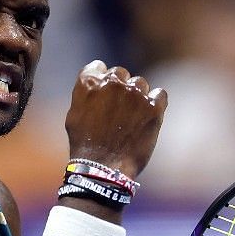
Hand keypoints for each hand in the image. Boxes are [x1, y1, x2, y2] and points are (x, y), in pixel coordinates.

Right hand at [65, 60, 166, 180]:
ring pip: (140, 84)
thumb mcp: (74, 115)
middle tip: (118, 110)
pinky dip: (156, 104)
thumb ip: (86, 94)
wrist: (103, 168)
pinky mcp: (154, 107)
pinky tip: (149, 117)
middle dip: (119, 88)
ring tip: (132, 118)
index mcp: (90, 82)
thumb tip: (97, 88)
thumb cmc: (85, 145)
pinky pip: (160, 94)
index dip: (101, 79)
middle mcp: (113, 82)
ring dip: (137, 96)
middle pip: (120, 73)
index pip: (98, 66)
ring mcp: (135, 93)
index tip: (104, 94)